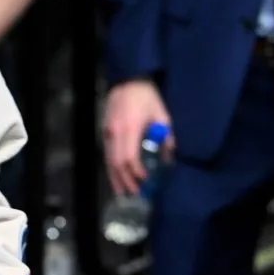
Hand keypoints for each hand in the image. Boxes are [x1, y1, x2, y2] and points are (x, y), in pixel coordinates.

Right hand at [103, 79, 173, 195]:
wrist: (127, 81)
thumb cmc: (147, 98)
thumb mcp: (162, 116)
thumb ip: (165, 137)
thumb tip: (168, 158)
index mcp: (129, 129)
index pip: (129, 157)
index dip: (136, 172)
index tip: (146, 181)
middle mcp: (115, 133)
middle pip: (116, 163)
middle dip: (125, 180)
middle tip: (135, 194)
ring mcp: (107, 133)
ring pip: (108, 161)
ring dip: (116, 178)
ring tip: (123, 193)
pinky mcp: (105, 132)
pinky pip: (107, 155)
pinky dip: (111, 169)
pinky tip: (117, 178)